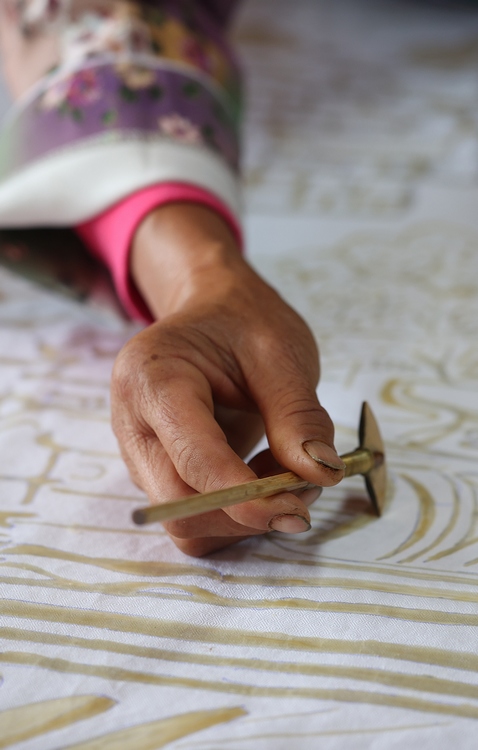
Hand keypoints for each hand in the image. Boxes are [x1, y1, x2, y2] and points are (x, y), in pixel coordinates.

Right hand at [111, 204, 344, 555]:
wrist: (213, 313)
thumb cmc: (242, 322)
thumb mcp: (281, 354)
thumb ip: (298, 415)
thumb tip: (322, 475)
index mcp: (152, 379)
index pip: (193, 460)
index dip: (246, 496)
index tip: (298, 507)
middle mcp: (133, 424)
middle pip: (179, 504)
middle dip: (246, 510)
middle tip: (301, 484)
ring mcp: (140, 455)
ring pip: (186, 523)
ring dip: (244, 515)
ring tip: (280, 467)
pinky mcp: (157, 474)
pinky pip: (194, 520)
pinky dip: (234, 515)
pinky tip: (257, 474)